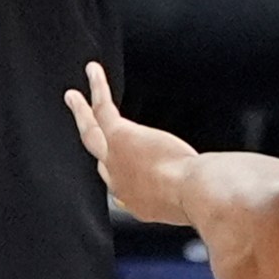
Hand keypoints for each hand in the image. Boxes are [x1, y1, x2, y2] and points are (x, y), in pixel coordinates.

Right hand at [64, 61, 198, 223]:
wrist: (194, 193)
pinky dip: (97, 88)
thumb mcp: (193, 207)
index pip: (119, 186)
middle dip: (90, 142)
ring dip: (81, 111)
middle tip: (83, 129)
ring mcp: (114, 158)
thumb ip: (189, 203)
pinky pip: (102, 107)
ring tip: (73, 96)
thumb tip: (205, 207)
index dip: (116, 174)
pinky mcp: (119, 135)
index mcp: (137, 202)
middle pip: (99, 159)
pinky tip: (94, 72)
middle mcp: (119, 183)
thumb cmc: (201, 201)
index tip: (117, 167)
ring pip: (90, 130)